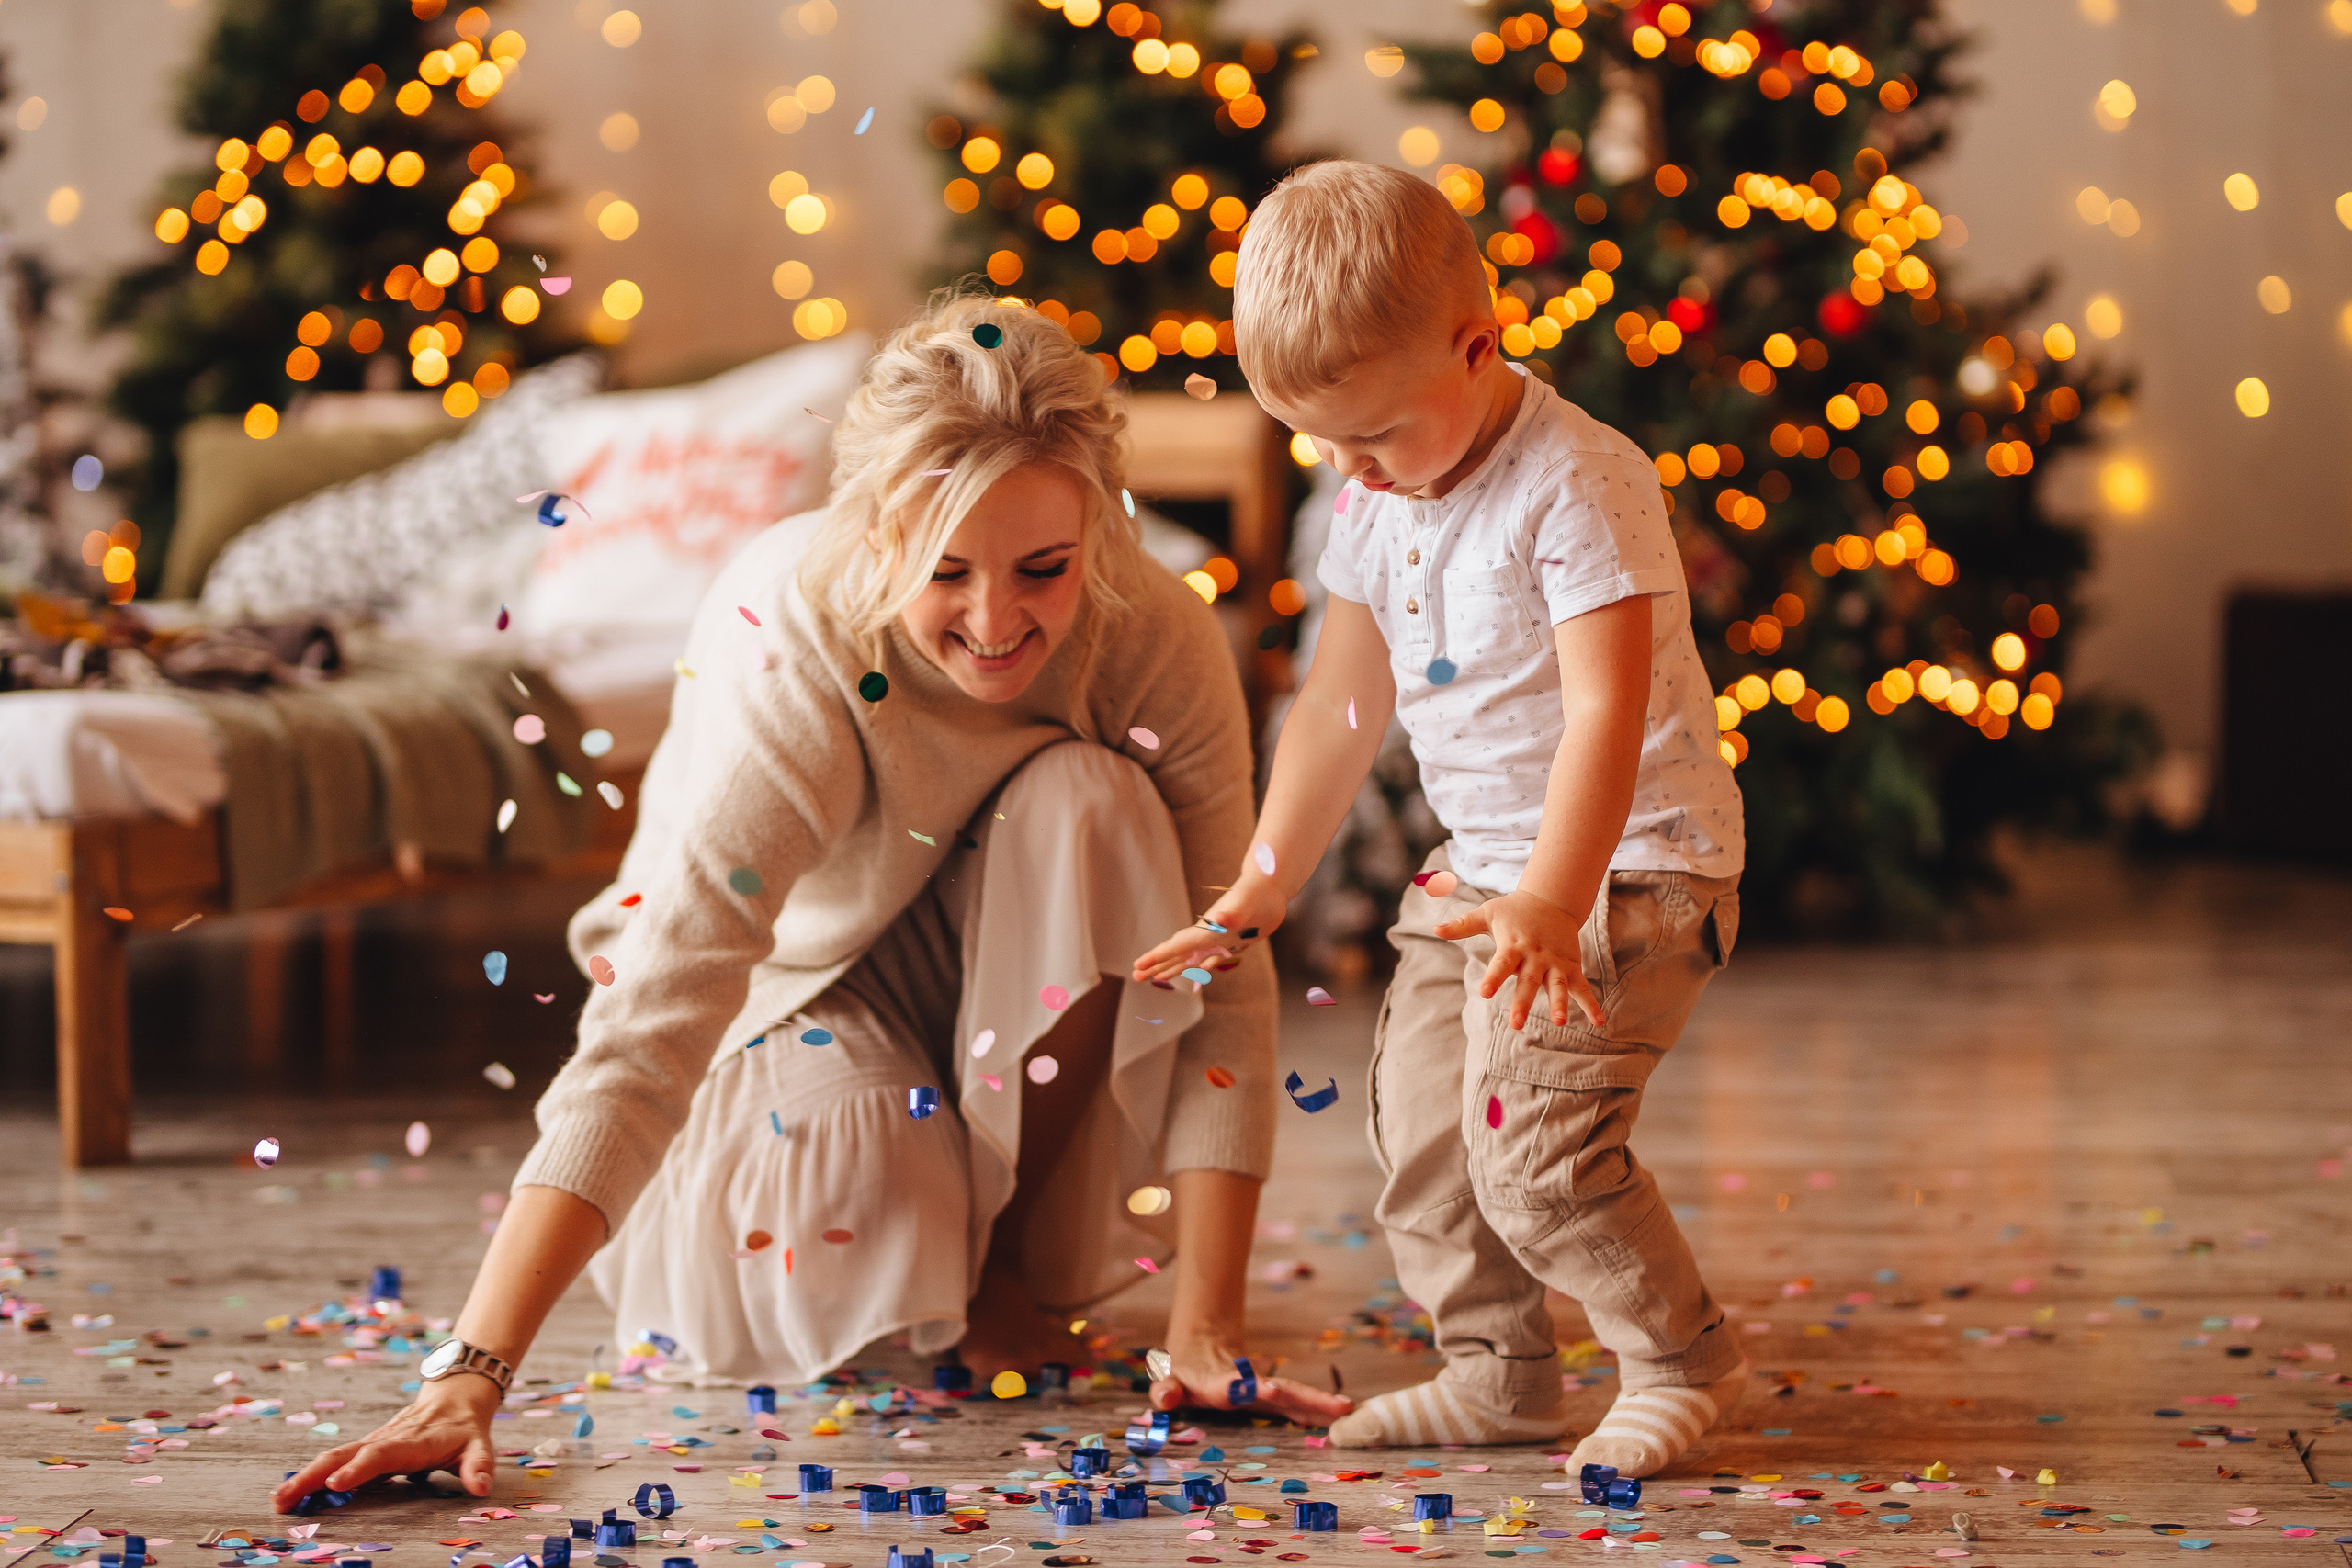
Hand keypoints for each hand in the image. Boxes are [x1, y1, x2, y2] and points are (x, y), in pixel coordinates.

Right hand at [270, 1374, 500, 1510]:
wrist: (455, 1395)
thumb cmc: (465, 1427)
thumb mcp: (479, 1444)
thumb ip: (478, 1465)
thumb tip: (480, 1487)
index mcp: (412, 1442)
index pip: (381, 1455)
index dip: (359, 1469)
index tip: (336, 1484)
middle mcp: (385, 1440)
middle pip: (344, 1455)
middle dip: (313, 1477)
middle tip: (284, 1499)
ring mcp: (371, 1442)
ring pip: (333, 1456)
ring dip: (305, 1477)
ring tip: (278, 1500)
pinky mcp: (365, 1446)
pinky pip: (335, 1459)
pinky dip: (311, 1474)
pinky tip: (291, 1492)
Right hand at [1132, 871, 1287, 985]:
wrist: (1270, 886)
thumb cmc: (1258, 893)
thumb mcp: (1246, 903)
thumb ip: (1233, 913)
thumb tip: (1218, 920)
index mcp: (1206, 929)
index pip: (1177, 946)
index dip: (1157, 957)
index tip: (1138, 966)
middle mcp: (1208, 935)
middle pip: (1177, 954)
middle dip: (1156, 965)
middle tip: (1135, 976)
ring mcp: (1218, 939)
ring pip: (1190, 958)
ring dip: (1172, 967)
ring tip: (1154, 977)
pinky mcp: (1231, 942)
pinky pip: (1209, 959)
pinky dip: (1198, 967)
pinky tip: (1194, 972)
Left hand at [1147, 1335, 1352, 1427]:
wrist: (1202, 1344)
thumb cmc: (1184, 1370)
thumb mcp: (1169, 1378)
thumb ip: (1166, 1389)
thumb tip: (1164, 1397)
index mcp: (1223, 1383)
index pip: (1241, 1386)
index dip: (1255, 1388)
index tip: (1274, 1389)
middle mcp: (1249, 1386)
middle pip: (1283, 1391)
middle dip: (1309, 1398)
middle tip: (1338, 1407)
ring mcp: (1263, 1391)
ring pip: (1296, 1396)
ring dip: (1320, 1404)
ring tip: (1349, 1410)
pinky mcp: (1271, 1398)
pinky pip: (1296, 1406)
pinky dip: (1316, 1411)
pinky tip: (1338, 1419)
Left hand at [1435, 889, 1605, 1032]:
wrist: (1551, 899)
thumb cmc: (1514, 911)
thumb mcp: (1487, 913)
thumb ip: (1462, 926)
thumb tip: (1434, 929)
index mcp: (1513, 945)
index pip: (1501, 963)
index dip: (1493, 978)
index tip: (1484, 993)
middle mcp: (1536, 956)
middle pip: (1529, 982)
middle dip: (1523, 1003)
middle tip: (1516, 1024)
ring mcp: (1555, 963)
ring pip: (1558, 986)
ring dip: (1559, 1004)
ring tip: (1558, 1022)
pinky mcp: (1571, 967)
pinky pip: (1582, 988)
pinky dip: (1592, 1005)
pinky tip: (1599, 1023)